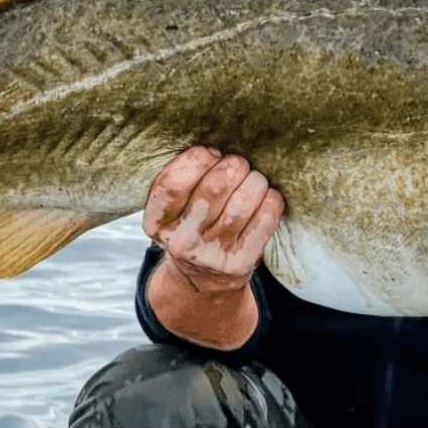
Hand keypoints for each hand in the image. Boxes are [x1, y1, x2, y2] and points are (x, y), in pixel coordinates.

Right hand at [143, 147, 284, 293]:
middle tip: (237, 164)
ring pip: (243, 202)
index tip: (210, 153)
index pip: (172, 183)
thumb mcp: (173, 207)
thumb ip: (183, 177)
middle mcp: (181, 241)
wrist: (204, 278)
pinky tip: (265, 196)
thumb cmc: (192, 223)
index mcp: (156, 222)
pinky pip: (265, 219)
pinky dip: (271, 199)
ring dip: (254, 181)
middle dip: (232, 166)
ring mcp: (211, 254)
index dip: (196, 159)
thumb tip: (216, 149)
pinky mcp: (240, 262)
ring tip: (253, 179)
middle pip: (214, 188)